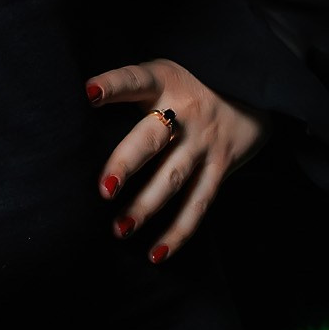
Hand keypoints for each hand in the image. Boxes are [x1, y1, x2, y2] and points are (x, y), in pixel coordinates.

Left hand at [83, 58, 270, 263]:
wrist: (252, 94)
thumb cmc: (185, 89)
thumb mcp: (162, 75)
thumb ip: (130, 91)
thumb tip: (76, 113)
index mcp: (164, 81)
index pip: (135, 80)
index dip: (113, 85)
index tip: (88, 93)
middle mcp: (185, 110)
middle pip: (152, 138)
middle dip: (127, 162)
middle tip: (106, 188)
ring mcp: (205, 141)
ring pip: (173, 177)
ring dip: (146, 206)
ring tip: (120, 228)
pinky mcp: (220, 167)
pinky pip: (198, 204)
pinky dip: (178, 232)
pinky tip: (155, 254)